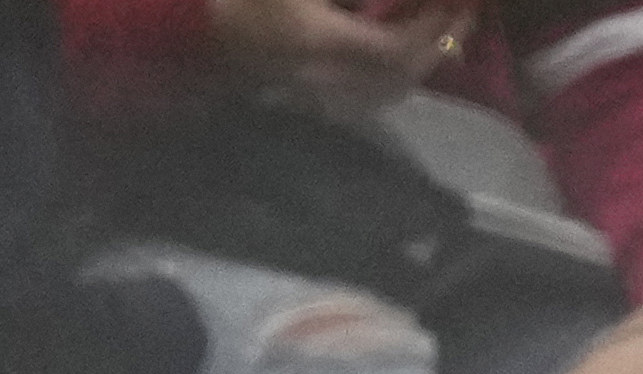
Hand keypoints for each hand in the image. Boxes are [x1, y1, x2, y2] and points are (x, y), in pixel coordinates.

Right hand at [207, 0, 465, 101]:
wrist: (178, 22)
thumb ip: (358, 0)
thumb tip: (385, 5)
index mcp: (318, 43)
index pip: (396, 49)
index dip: (434, 26)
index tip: (462, 1)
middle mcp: (321, 78)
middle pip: (399, 79)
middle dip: (438, 45)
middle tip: (464, 12)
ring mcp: (310, 90)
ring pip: (384, 92)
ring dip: (420, 62)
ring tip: (440, 28)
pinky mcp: (302, 92)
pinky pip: (364, 95)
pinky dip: (393, 73)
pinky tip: (400, 50)